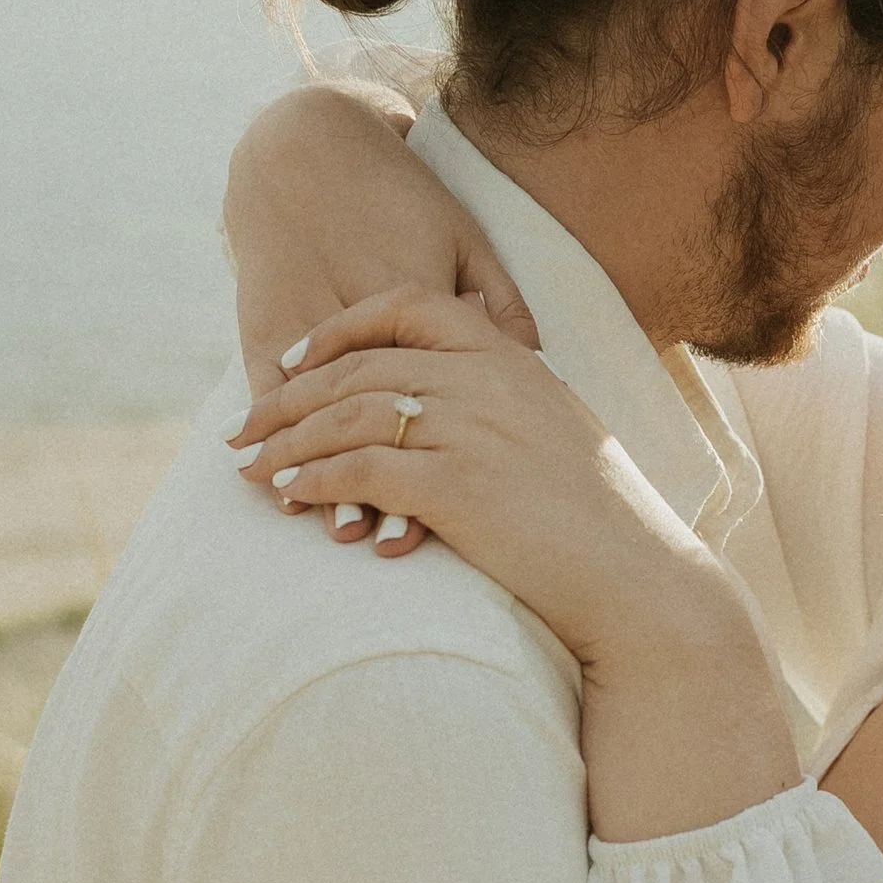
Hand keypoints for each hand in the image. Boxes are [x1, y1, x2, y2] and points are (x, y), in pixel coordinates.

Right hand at [223, 84, 542, 554]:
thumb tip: (538, 358)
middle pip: (371, 402)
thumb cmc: (402, 199)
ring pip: (313, 408)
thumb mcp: (462, 238)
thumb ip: (502, 301)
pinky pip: (265, 388)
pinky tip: (278, 482)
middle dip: (380, 473)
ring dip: (319, 468)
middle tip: (392, 536)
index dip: (442, 442)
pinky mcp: (261, 317)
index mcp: (417, 285)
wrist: (307, 149)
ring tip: (331, 526)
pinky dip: (277, 440)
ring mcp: (304, 313)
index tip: (454, 498)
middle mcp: (356, 303)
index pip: (434, 377)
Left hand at [225, 289, 719, 667]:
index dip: (341, 328)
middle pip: (360, 365)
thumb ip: (507, 402)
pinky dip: (313, 481)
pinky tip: (290, 496)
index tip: (296, 359)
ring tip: (251, 468)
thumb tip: (455, 408)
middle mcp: (486, 380)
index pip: (409, 306)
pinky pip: (357, 470)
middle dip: (290, 396)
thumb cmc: (601, 520)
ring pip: (347, 415)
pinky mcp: (455, 486)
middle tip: (246, 426)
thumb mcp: (557, 432)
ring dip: (288, 442)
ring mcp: (470, 429)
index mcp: (510, 358)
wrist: (636, 576)